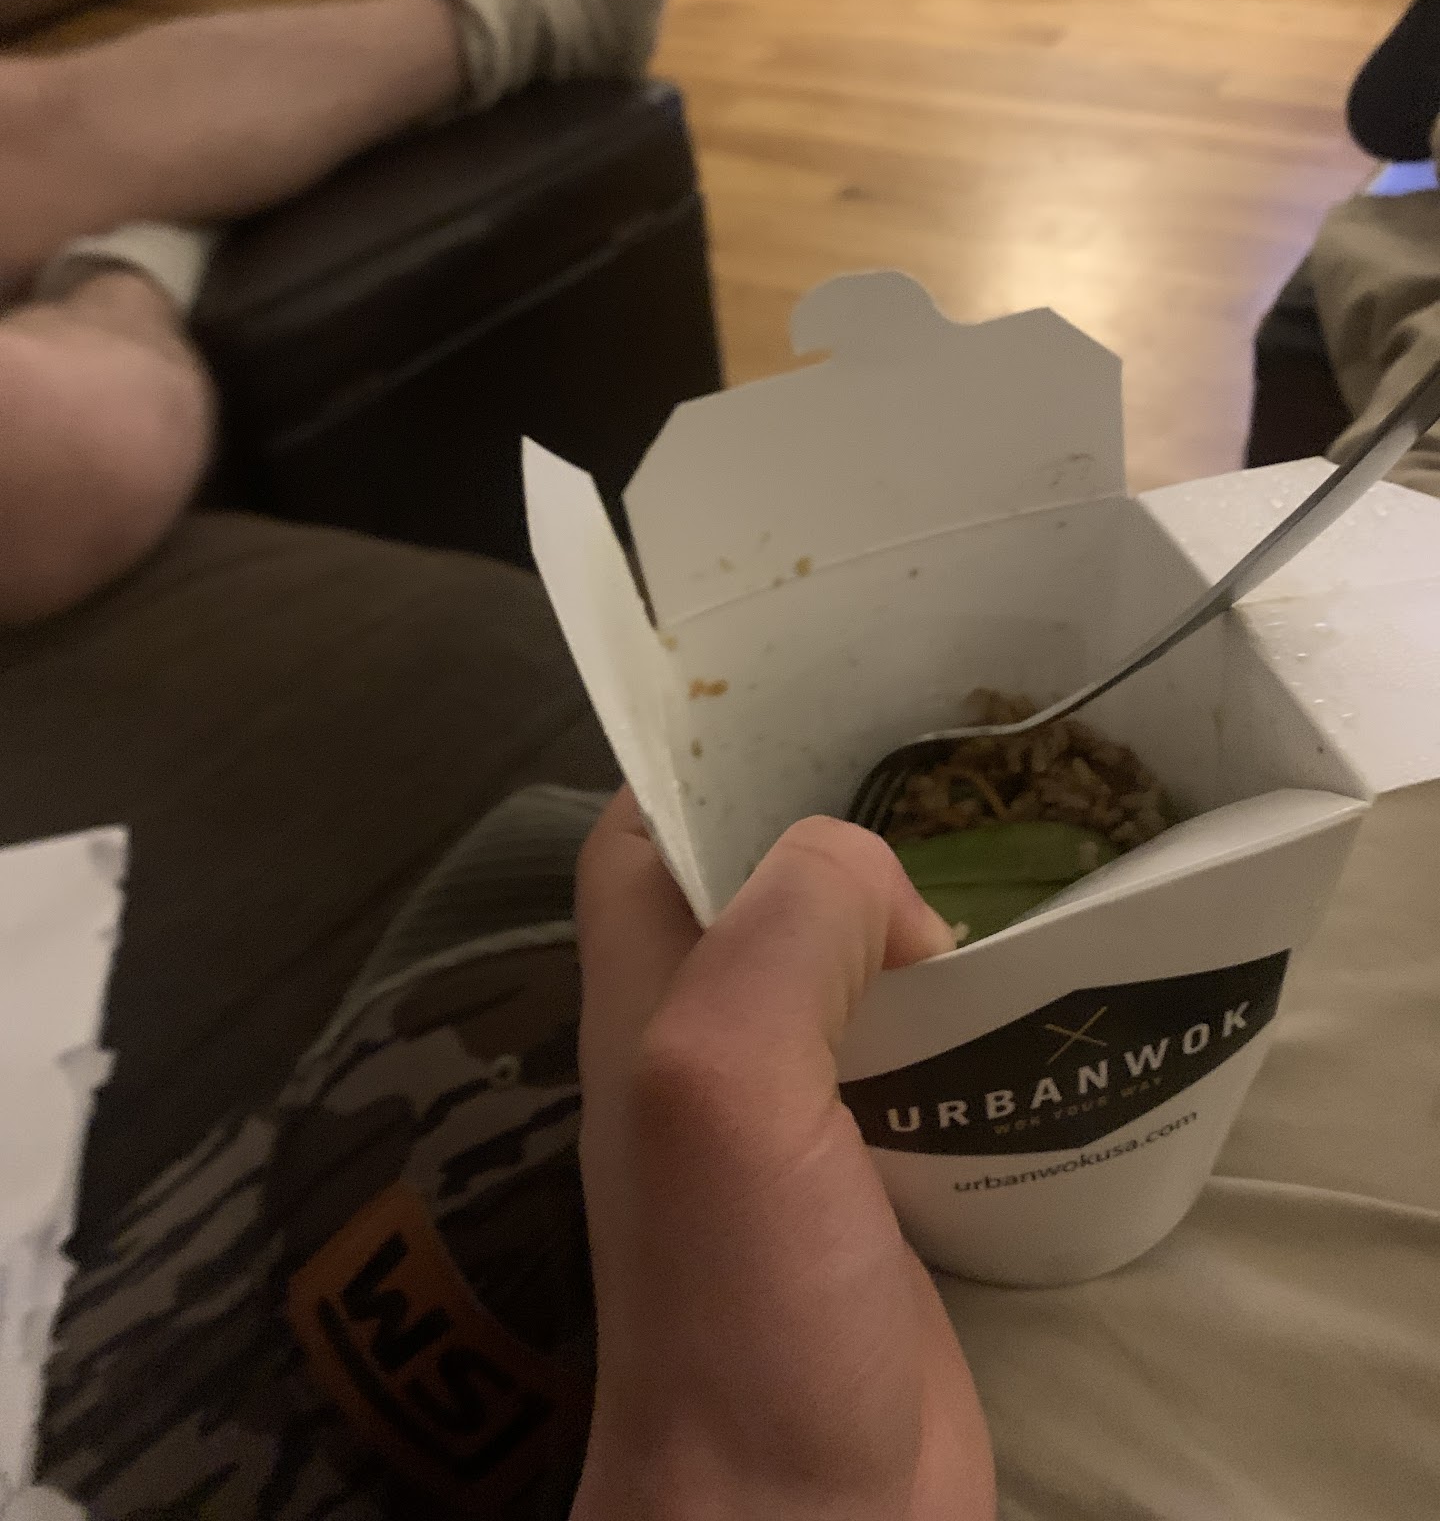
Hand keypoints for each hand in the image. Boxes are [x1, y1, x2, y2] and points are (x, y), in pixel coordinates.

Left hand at [571, 793, 995, 1520]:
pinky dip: (961, 1018)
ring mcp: (791, 1121)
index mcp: (643, 1003)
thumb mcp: (724, 1079)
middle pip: (759, 895)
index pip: (646, 838)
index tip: (817, 712)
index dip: (709, 767)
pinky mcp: (875, 1184)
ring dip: (912, 926)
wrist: (811, 1518)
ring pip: (845, 975)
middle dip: (839, 835)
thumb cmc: (744, 1298)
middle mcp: (704, 1046)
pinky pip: (913, 1063)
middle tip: (952, 783)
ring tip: (1009, 866)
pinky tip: (1031, 999)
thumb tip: (889, 889)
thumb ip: (788, 935)